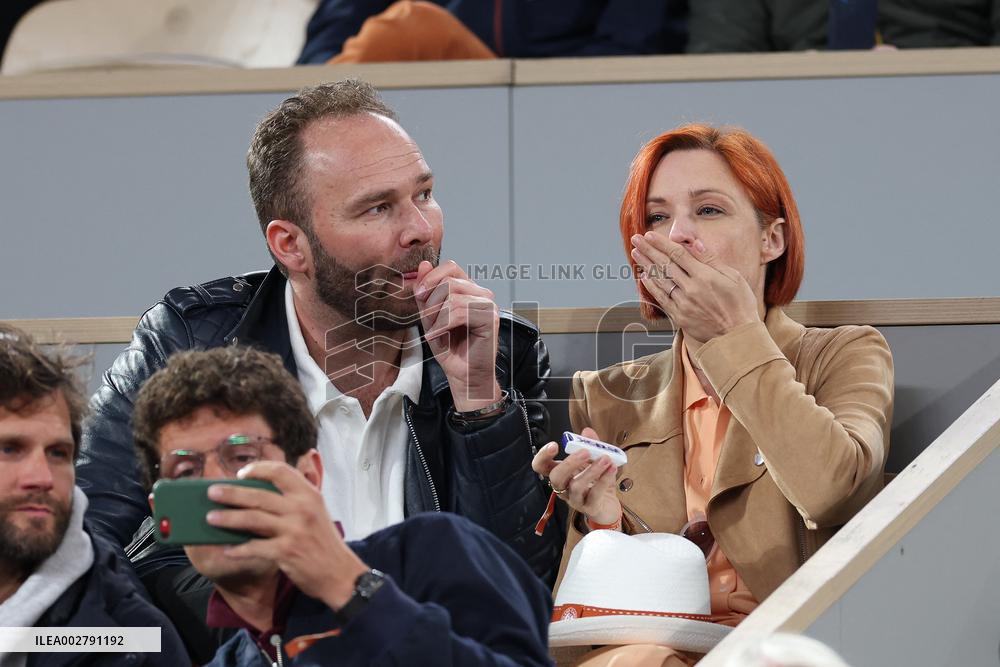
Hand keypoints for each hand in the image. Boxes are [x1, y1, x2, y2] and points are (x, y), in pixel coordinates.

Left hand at [206, 461, 367, 609]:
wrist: (339, 572)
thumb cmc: (323, 541)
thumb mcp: (316, 511)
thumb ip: (294, 498)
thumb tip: (257, 491)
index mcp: (309, 494)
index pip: (280, 471)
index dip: (258, 469)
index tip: (242, 473)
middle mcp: (302, 508)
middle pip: (259, 495)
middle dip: (231, 493)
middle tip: (212, 492)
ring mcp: (294, 530)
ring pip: (252, 519)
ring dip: (228, 518)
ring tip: (211, 518)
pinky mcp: (286, 551)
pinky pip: (254, 547)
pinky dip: (238, 548)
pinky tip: (226, 549)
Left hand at [414, 259, 501, 410]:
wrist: (463, 375)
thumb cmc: (450, 348)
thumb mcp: (430, 316)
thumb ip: (426, 292)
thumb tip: (423, 265)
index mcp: (469, 290)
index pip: (451, 267)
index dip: (431, 278)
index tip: (419, 295)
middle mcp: (482, 294)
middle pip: (449, 282)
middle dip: (431, 303)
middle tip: (428, 323)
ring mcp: (489, 305)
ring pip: (453, 297)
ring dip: (436, 317)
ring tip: (436, 332)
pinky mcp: (490, 319)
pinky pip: (459, 312)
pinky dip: (443, 325)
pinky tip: (440, 336)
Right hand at [531, 427, 620, 525]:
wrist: (608, 506)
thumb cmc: (596, 482)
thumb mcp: (594, 461)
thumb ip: (591, 445)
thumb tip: (587, 432)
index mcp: (561, 474)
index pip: (541, 467)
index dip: (543, 456)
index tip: (554, 445)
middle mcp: (564, 488)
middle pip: (556, 477)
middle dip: (569, 463)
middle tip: (585, 452)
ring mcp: (575, 500)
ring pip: (576, 486)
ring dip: (592, 470)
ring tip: (605, 459)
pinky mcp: (590, 508)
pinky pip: (594, 495)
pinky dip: (604, 480)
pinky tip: (612, 469)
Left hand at [630, 231, 759, 343]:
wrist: (737, 337)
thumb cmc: (740, 304)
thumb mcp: (733, 277)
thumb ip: (711, 260)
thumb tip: (694, 243)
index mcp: (705, 276)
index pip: (678, 254)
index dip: (662, 243)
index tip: (649, 234)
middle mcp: (691, 289)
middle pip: (665, 265)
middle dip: (649, 250)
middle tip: (635, 239)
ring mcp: (683, 304)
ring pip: (660, 280)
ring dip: (646, 265)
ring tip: (636, 253)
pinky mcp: (679, 317)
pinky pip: (661, 299)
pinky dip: (652, 287)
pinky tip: (644, 277)